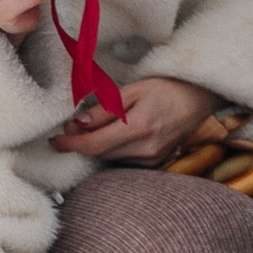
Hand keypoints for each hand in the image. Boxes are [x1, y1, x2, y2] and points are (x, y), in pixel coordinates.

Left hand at [51, 73, 220, 165]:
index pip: (94, 145)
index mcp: (140, 127)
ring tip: (94, 127)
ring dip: (96, 146)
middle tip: (71, 127)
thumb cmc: (166, 88)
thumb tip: (78, 124)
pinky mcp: (155, 163)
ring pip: (110, 159)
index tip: (55, 140)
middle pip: (100, 154)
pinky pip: (123, 160)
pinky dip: (112, 150)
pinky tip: (115, 135)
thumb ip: (104, 109)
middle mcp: (146, 148)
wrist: (198, 99)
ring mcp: (152, 159)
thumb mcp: (132, 90)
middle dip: (81, 143)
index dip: (70, 144)